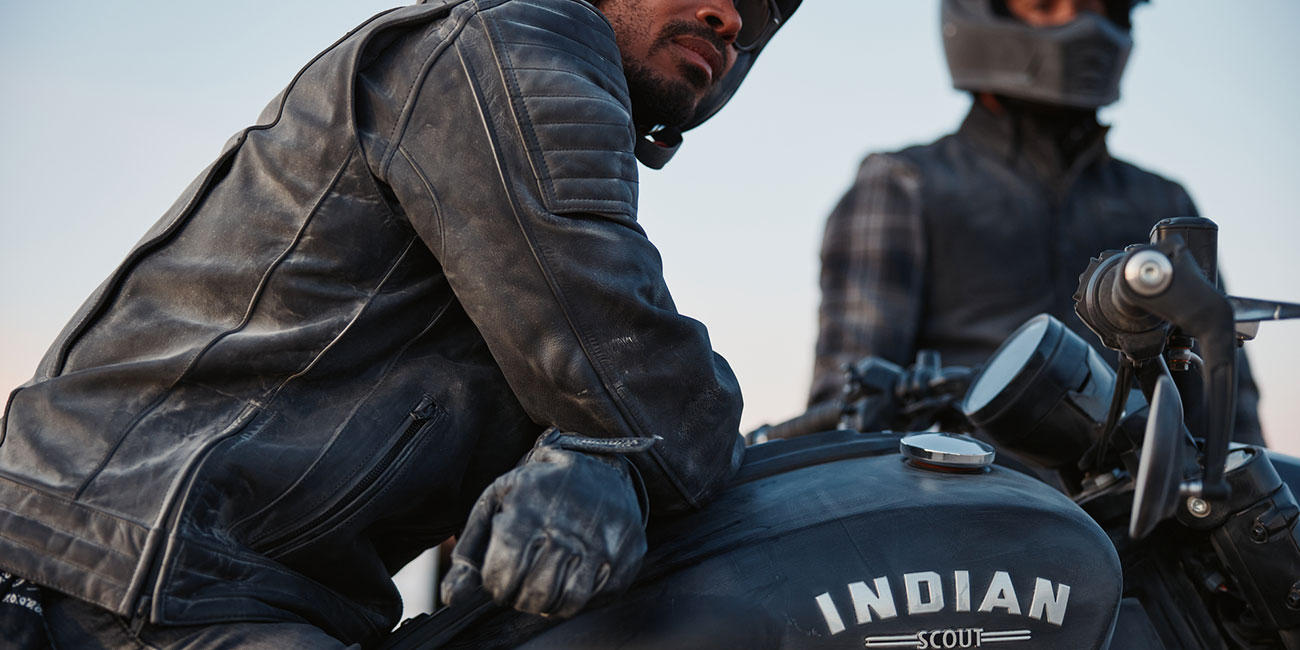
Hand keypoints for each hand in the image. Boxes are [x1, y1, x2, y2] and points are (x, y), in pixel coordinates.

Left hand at [440, 432, 648, 617]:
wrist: (599, 465)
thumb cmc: (538, 490)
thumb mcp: (496, 505)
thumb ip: (468, 551)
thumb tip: (451, 598)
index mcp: (526, 515)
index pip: (500, 581)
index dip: (496, 585)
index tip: (502, 574)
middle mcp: (566, 530)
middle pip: (532, 595)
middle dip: (520, 596)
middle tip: (524, 580)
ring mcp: (601, 544)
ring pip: (566, 603)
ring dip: (550, 602)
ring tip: (546, 582)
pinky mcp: (626, 554)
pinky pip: (598, 598)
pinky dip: (581, 597)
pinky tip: (573, 576)